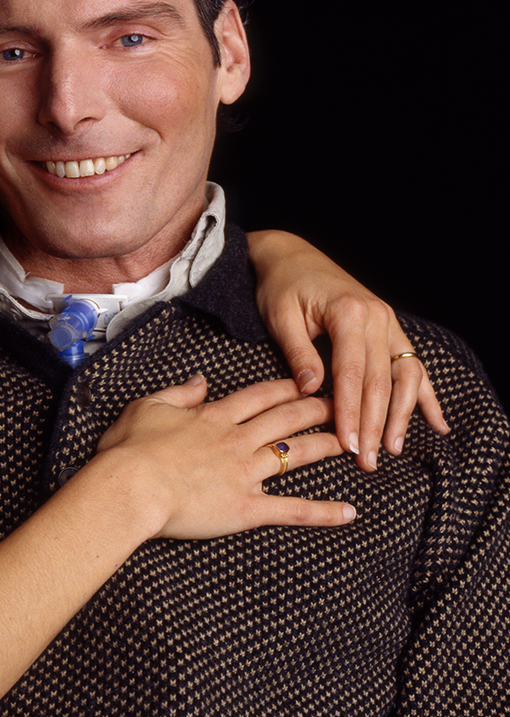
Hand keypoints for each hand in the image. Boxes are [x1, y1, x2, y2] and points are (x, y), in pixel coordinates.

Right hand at [93, 376, 354, 539]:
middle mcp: (236, 440)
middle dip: (317, 409)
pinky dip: (322, 513)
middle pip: (286, 419)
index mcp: (213, 416)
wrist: (129, 487)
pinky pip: (291, 510)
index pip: (258, 396)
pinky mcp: (245, 507)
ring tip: (351, 442)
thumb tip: (202, 380)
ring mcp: (244, 473)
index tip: (307, 381)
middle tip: (342, 404)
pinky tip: (349, 512)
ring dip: (325, 447)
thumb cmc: (129, 448)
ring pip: (295, 455)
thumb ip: (179, 392)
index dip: (285, 388)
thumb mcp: (147, 406)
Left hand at [247, 230, 447, 470]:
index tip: (348, 444)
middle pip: (381, 380)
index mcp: (349, 312)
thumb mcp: (279, 316)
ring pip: (404, 375)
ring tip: (391, 449)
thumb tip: (312, 391)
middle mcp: (376, 317)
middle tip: (366, 461)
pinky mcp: (388, 328)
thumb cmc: (281, 286)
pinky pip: (412, 363)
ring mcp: (387, 322)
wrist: (291, 255)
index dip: (351, 412)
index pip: (353, 374)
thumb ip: (298, 353)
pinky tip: (437, 423)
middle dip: (375, 424)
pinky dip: (424, 394)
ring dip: (401, 415)